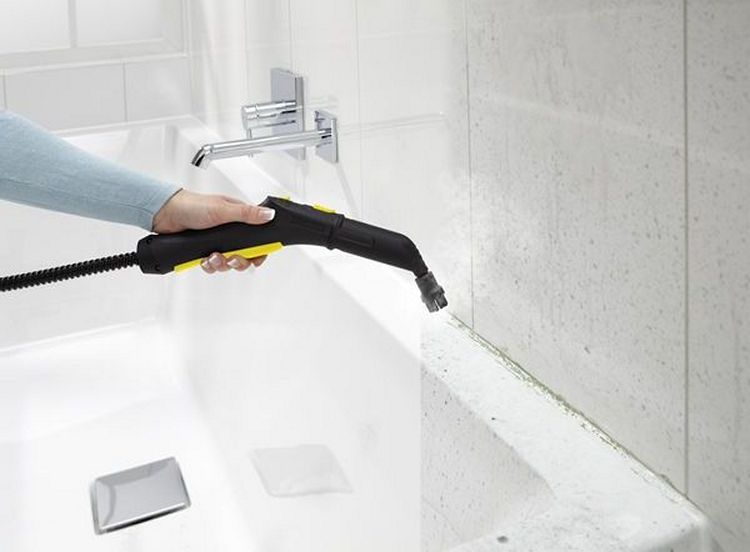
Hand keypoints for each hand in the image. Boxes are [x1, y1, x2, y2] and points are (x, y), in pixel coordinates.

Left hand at [152, 189, 274, 272]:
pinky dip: (209, 266)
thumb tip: (270, 215)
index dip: (260, 250)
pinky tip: (204, 259)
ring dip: (222, 264)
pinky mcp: (205, 251)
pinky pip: (213, 265)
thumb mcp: (222, 209)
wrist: (165, 214)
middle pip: (245, 255)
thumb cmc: (191, 205)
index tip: (257, 258)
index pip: (258, 238)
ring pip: (229, 262)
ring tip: (212, 257)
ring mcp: (217, 242)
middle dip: (239, 261)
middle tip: (231, 258)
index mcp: (238, 219)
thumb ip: (247, 214)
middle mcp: (229, 233)